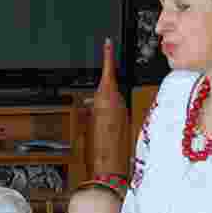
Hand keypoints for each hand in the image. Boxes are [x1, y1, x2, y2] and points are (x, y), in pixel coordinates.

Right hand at [91, 37, 129, 159]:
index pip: (108, 71)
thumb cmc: (95, 149)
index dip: (107, 56)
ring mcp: (124, 113)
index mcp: (106, 98)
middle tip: (87, 102)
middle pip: (109, 87)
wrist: (109, 169)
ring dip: (103, 105)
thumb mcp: (84, 126)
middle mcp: (118, 103)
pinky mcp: (127, 123)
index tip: (108, 44)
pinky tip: (99, 127)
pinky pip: (116, 112)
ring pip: (112, 100)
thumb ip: (87, 112)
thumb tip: (87, 105)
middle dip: (99, 90)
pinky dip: (108, 115)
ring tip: (91, 120)